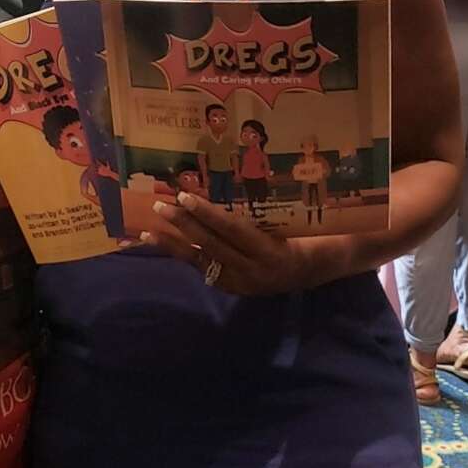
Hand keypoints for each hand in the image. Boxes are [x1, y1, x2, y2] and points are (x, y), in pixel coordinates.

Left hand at [136, 191, 345, 296]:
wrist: (320, 271)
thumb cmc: (312, 234)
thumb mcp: (300, 220)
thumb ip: (276, 210)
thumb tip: (251, 179)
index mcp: (272, 253)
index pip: (233, 230)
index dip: (208, 214)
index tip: (186, 197)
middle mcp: (253, 272)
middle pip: (212, 245)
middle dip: (184, 225)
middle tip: (160, 205)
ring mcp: (241, 283)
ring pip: (202, 261)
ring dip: (174, 244)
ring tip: (148, 230)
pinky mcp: (233, 287)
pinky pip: (204, 268)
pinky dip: (184, 255)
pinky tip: (165, 243)